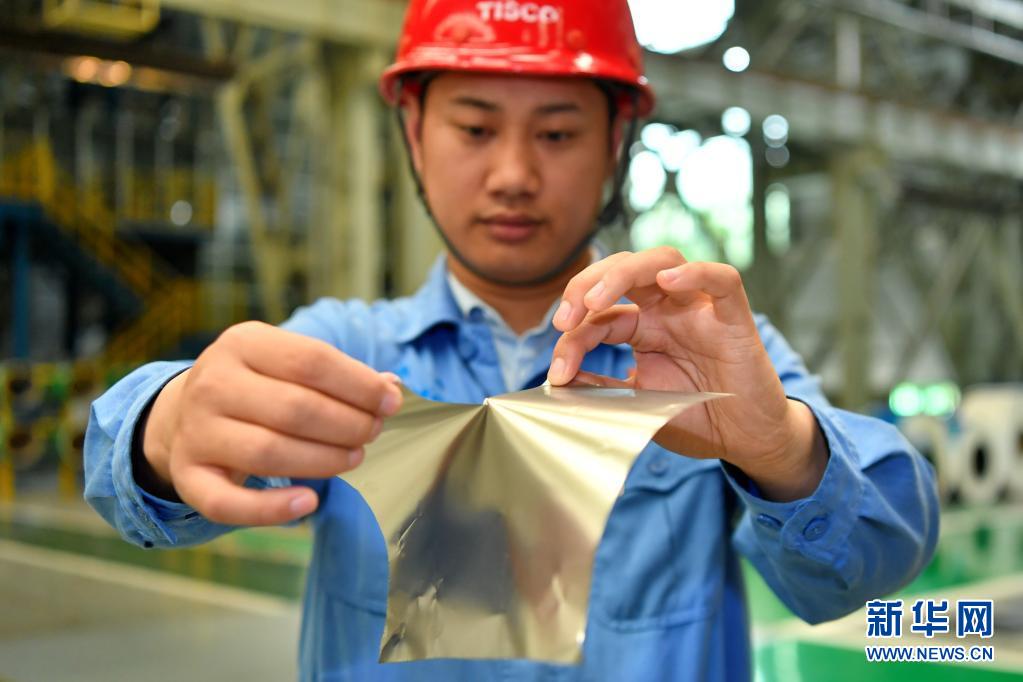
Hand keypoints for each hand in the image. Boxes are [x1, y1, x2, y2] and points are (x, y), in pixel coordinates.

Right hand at [140, 321, 403, 524]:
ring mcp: (196, 430)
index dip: (360, 384)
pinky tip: (308, 502)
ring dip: (324, 461)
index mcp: (243, 343)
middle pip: (295, 408)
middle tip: (372, 432)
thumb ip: (338, 374)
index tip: (390, 403)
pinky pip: (228, 503)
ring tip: (354, 457)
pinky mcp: (188, 475)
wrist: (183, 413)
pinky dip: (272, 509)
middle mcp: (213, 382)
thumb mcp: (287, 363)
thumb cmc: (257, 386)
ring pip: (269, 452)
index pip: (312, 360)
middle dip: (348, 424)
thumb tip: (391, 389)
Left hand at [547, 247, 826, 501]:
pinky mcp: (734, 319)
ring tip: (596, 300)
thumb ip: (601, 388)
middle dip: (586, 284)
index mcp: (643, 328)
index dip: (572, 337)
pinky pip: (722, 280)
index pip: (600, 316)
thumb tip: (557, 379)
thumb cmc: (697, 419)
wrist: (747, 441)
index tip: (557, 374)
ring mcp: (700, 310)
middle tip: (564, 318)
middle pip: (624, 270)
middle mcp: (668, 310)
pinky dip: (697, 273)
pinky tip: (668, 280)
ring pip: (663, 261)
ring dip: (623, 272)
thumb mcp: (636, 406)